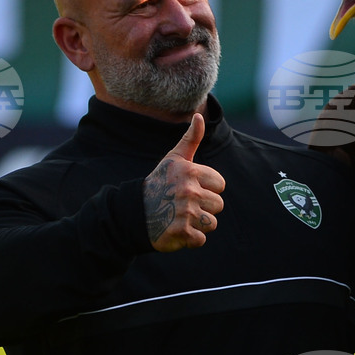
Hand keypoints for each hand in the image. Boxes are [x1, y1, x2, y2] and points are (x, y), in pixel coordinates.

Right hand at [144, 113, 225, 251]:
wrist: (133, 213)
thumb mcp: (174, 159)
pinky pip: (201, 239)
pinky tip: (176, 230)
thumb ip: (191, 139)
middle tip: (183, 205)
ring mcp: (185, 212)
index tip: (189, 189)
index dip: (207, 189)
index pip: (220, 185)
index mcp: (190, 171)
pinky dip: (190, 239)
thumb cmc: (159, 184)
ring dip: (198, 224)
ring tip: (179, 217)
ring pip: (212, 223)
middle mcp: (189, 191)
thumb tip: (198, 115)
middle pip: (219, 205)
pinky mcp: (181, 233)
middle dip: (204, 208)